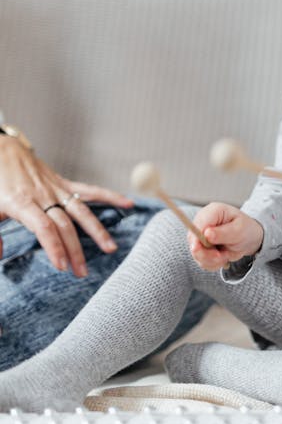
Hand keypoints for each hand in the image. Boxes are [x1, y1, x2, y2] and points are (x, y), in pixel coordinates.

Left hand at [0, 136, 132, 274]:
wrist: (2, 150)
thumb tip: (0, 256)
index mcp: (22, 203)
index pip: (44, 228)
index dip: (54, 247)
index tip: (62, 266)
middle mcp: (43, 196)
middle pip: (65, 225)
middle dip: (75, 250)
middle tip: (82, 273)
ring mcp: (56, 189)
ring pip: (81, 211)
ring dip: (97, 231)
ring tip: (110, 248)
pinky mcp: (64, 184)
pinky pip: (90, 191)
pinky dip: (110, 196)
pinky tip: (128, 204)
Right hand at [188, 201, 263, 271]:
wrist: (248, 238)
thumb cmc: (246, 229)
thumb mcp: (239, 230)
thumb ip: (223, 233)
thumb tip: (206, 234)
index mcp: (212, 211)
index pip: (198, 224)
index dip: (197, 238)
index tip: (200, 249)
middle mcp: (203, 222)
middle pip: (193, 240)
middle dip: (206, 253)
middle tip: (221, 256)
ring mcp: (200, 235)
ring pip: (196, 253)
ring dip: (211, 259)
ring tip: (226, 255)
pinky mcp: (200, 247)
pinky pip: (201, 260)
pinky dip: (212, 263)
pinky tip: (222, 257)